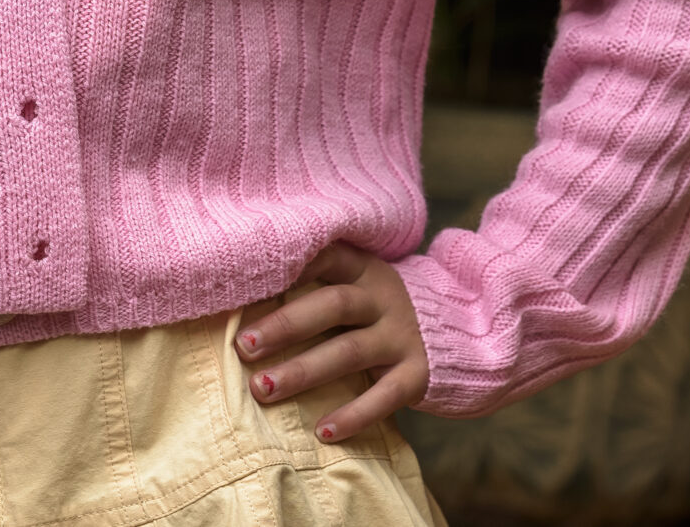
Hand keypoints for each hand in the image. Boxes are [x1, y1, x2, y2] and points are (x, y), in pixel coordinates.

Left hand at [233, 242, 428, 442]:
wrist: (454, 331)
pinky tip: (322, 432)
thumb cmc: (374, 309)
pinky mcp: (418, 373)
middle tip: (242, 346)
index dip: (287, 268)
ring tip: (262, 388)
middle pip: (332, 305)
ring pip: (350, 351)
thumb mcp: (353, 285)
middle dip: (284, 325)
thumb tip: (235, 300)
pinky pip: (384, 396)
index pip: (323, 256)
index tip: (245, 284)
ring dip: (303, 371)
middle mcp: (383, 296)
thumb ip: (311, 286)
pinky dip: (353, 415)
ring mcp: (403, 334)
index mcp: (361, 267)